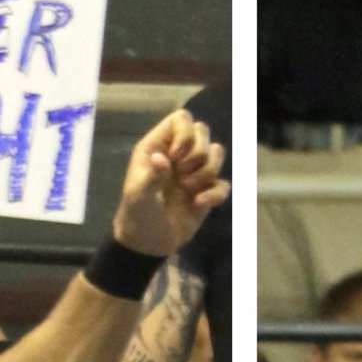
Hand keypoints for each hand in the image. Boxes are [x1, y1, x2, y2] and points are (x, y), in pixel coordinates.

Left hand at [111, 109, 227, 257]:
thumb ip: (151, 175)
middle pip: (203, 130)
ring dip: (206, 172)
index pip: (181, 119)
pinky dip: (215, 193)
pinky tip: (198, 204)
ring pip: (217, 152)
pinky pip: (224, 183)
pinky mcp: (207, 191)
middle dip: (197, 153)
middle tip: (182, 174)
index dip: (184, 134)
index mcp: (158, 147)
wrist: (148, 243)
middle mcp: (178, 154)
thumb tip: (162, 159)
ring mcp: (194, 171)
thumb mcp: (138, 195)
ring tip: (188, 190)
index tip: (175, 157)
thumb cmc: (137, 214)